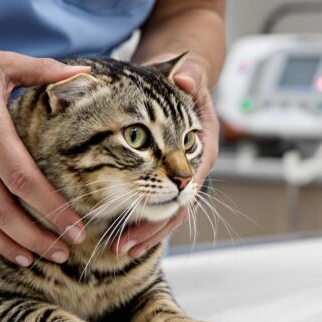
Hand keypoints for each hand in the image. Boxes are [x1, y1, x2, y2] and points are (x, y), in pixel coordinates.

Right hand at [0, 36, 89, 265]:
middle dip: (37, 237)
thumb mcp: (6, 63)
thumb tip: (85, 72)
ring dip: (11, 245)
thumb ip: (46, 71)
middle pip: (3, 210)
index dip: (52, 209)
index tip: (75, 227)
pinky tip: (9, 248)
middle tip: (66, 252)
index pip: (24, 180)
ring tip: (41, 258)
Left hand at [112, 54, 219, 257]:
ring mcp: (179, 176)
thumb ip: (190, 74)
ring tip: (118, 249)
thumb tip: (183, 78)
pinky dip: (139, 222)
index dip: (170, 199)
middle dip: (150, 228)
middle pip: (177, 207)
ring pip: (166, 213)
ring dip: (143, 232)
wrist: (180, 80)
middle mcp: (193, 166)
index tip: (147, 210)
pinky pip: (156, 206)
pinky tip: (121, 236)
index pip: (190, 179)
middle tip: (123, 245)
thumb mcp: (189, 72)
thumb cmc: (184, 77)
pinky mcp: (164, 178)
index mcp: (203, 145)